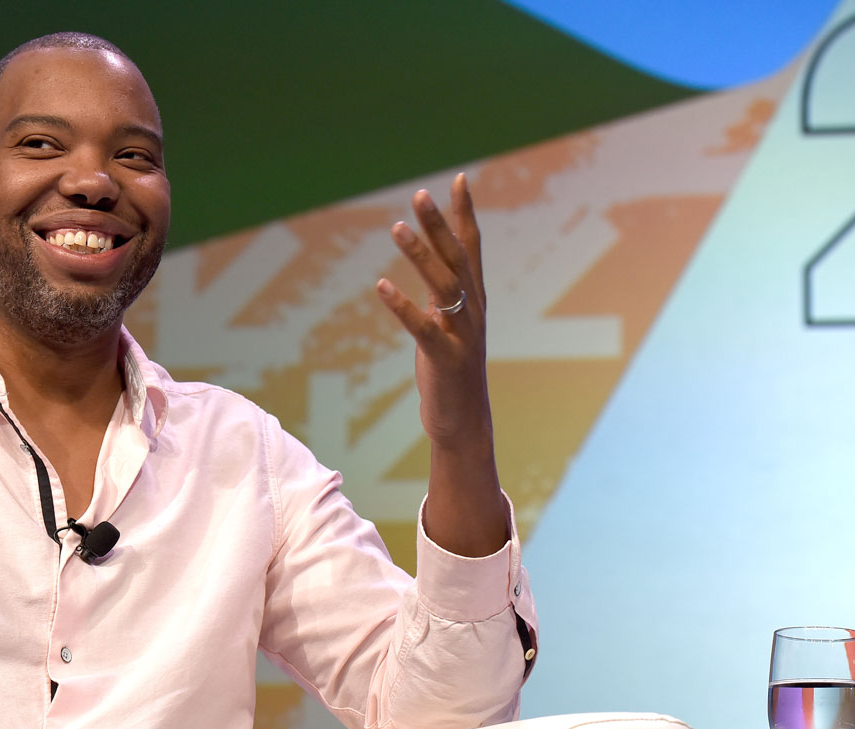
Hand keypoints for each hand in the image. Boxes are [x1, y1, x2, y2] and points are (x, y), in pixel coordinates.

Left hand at [376, 173, 506, 556]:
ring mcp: (462, 335)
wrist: (463, 423)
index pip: (472, 248)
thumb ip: (444, 296)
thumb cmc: (451, 372)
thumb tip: (434, 265)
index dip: (465, 214)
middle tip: (421, 194)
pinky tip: (380, 285)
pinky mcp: (445, 359)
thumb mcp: (448, 325)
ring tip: (396, 228)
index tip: (460, 179)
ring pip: (443, 286)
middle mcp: (474, 311)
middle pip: (458, 258)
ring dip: (420, 255)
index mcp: (474, 300)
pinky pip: (423, 327)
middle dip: (440, 225)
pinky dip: (402, 306)